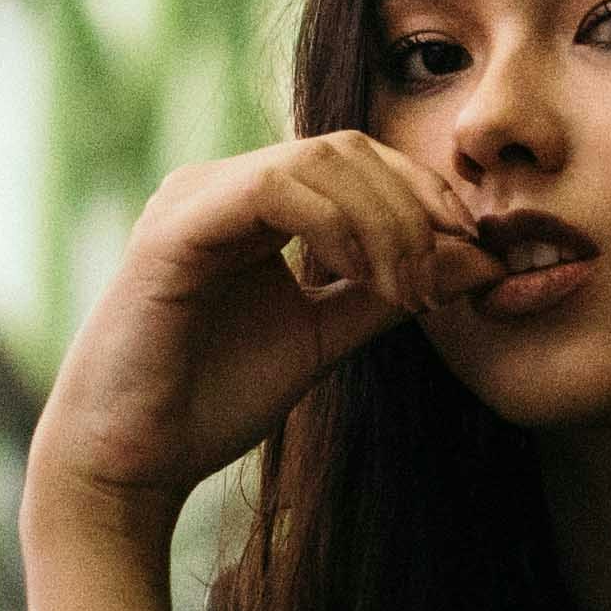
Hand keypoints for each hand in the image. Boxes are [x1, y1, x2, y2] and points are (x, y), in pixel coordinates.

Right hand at [30, 134, 493, 533]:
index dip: (424, 195)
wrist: (132, 461)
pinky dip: (336, 226)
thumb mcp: (324, 337)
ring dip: (385, 222)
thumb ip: (388, 294)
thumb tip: (478, 261)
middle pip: (347, 150)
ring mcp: (192, 199)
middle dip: (415, 206)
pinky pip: (273, 191)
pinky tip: (362, 280)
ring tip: (407, 292)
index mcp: (251, 206)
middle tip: (445, 279)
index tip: (474, 254)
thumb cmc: (212, 402)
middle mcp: (219, 186)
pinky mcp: (175, 230)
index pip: (356, 161)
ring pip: (318, 161)